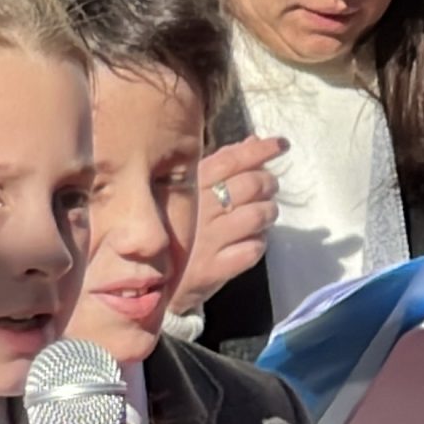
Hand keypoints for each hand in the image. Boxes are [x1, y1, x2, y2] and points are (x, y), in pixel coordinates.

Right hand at [171, 135, 284, 314]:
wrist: (143, 282)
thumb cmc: (167, 230)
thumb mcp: (183, 192)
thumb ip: (217, 165)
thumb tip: (252, 142)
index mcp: (186, 187)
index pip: (230, 161)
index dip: (260, 150)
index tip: (281, 144)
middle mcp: (198, 211)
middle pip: (252, 185)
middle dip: (268, 183)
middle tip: (267, 188)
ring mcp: (207, 241)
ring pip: (258, 215)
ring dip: (268, 212)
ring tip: (261, 215)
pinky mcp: (214, 269)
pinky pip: (253, 249)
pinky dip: (258, 243)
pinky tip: (250, 242)